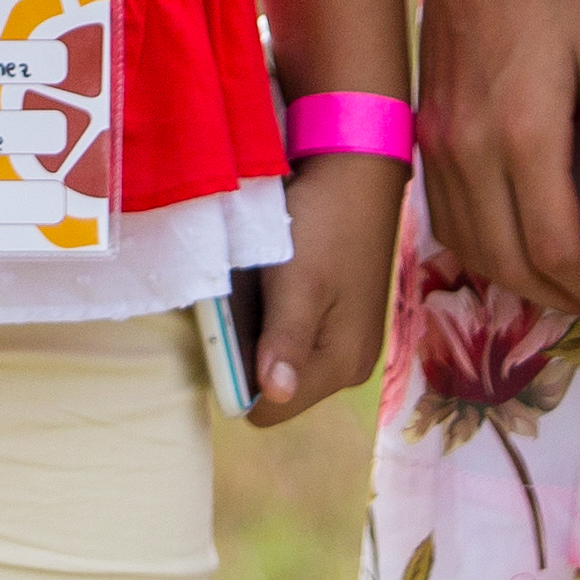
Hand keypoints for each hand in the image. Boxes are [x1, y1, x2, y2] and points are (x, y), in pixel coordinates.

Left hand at [238, 150, 406, 424]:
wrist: (356, 169)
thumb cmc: (326, 223)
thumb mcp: (300, 282)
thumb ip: (286, 341)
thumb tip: (272, 397)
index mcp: (342, 365)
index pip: (273, 410)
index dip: (239, 383)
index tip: (223, 339)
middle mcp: (347, 363)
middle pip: (277, 387)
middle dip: (248, 357)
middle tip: (234, 307)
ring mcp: (344, 339)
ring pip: (280, 359)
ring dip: (257, 334)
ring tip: (247, 292)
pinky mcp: (337, 316)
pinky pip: (291, 334)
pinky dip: (272, 316)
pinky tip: (264, 283)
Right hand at [414, 0, 579, 318]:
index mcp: (523, 134)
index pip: (554, 249)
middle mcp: (469, 151)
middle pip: (508, 264)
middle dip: (560, 296)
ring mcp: (436, 143)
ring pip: (469, 249)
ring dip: (518, 280)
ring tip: (564, 276)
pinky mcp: (421, 131)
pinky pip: (445, 216)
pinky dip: (481, 247)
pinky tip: (515, 239)